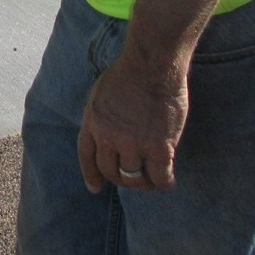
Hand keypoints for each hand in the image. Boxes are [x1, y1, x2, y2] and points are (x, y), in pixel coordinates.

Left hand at [77, 52, 187, 192]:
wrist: (151, 66)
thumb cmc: (129, 72)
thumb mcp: (101, 92)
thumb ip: (102, 115)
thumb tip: (106, 131)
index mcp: (93, 122)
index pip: (86, 155)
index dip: (91, 174)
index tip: (95, 188)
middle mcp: (109, 137)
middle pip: (111, 171)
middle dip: (121, 179)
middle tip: (134, 178)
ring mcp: (133, 144)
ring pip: (135, 178)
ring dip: (144, 182)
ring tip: (152, 178)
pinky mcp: (158, 148)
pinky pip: (160, 178)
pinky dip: (164, 182)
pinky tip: (168, 180)